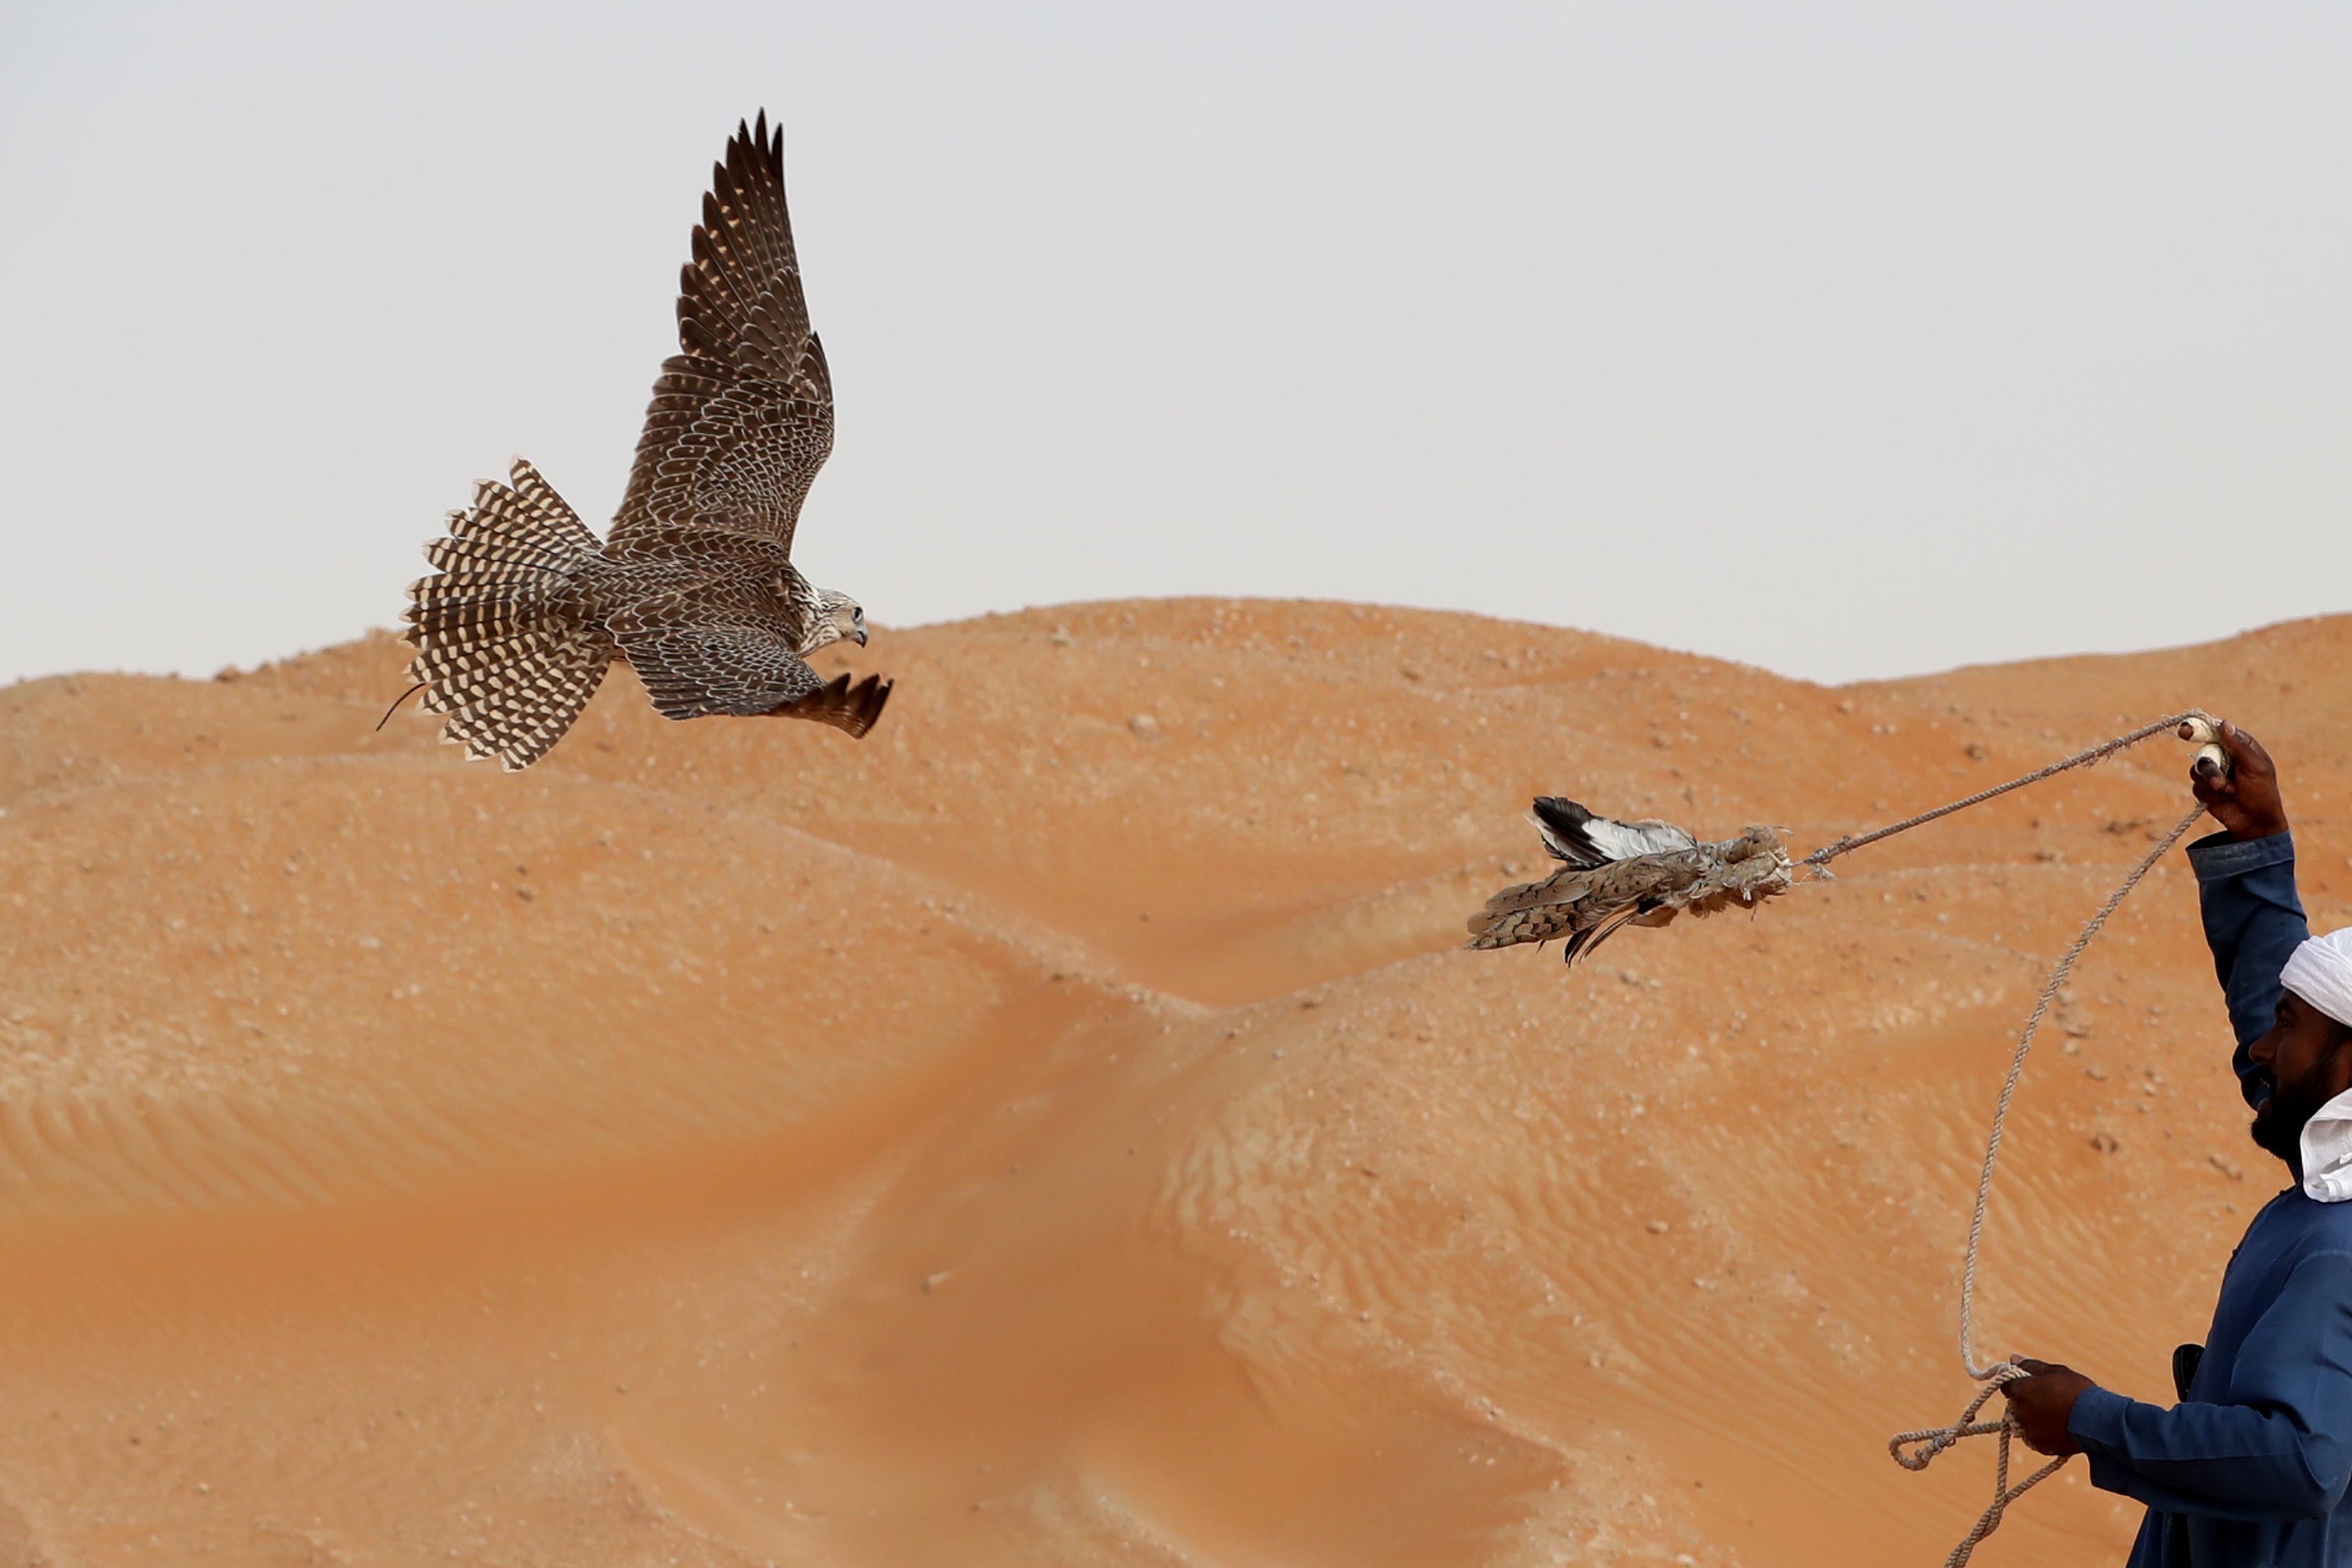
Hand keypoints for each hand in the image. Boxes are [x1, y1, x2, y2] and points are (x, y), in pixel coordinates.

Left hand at [2000, 1356, 2091, 1455]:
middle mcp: (2021, 1413)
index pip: (2006, 1386)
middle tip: (2047, 1400)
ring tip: (2056, 1415)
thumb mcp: (2055, 1371)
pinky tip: (2060, 1428)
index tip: (2028, 1384)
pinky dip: (2044, 1434)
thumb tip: (2014, 1358)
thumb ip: (2031, 1366)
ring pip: (2025, 1424)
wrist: (2098, 1420)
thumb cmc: (2077, 1391)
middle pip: (2015, 1406)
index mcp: (2021, 1392)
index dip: (2016, 1385)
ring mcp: (2030, 1432)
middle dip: (2026, 1402)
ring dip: (2033, 1420)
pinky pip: (2037, 1439)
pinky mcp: (2042, 1447)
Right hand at [2194, 721, 2287, 841]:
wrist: (2255, 822)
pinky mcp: (2204, 788)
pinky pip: (2196, 786)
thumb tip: (2224, 723)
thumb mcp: (2255, 768)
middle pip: (2204, 751)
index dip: (2199, 729)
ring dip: (2213, 782)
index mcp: (2240, 745)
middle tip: (2218, 781)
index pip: (2217, 731)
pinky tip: (2225, 798)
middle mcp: (2225, 756)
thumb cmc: (2263, 793)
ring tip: (2230, 791)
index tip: (2185, 732)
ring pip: (2197, 769)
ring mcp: (2213, 772)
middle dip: (2211, 767)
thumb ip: (2239, 746)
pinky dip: (2210, 794)